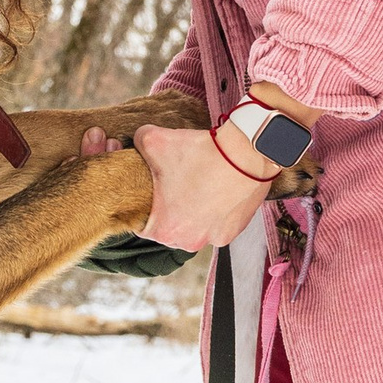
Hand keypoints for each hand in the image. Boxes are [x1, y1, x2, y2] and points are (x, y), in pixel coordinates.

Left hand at [134, 121, 270, 252]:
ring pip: (193, 227)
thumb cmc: (201, 154)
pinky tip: (214, 191)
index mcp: (164, 230)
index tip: (148, 192)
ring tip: (196, 186)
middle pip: (169, 227)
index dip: (142, 205)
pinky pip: (215, 224)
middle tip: (173, 185)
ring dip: (192, 211)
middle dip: (168, 208)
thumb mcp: (155, 141)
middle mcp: (188, 242)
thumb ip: (138, 143)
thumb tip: (137, 141)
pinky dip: (214, 211)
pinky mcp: (232, 232)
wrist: (245, 154)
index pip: (141, 224)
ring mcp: (213, 239)